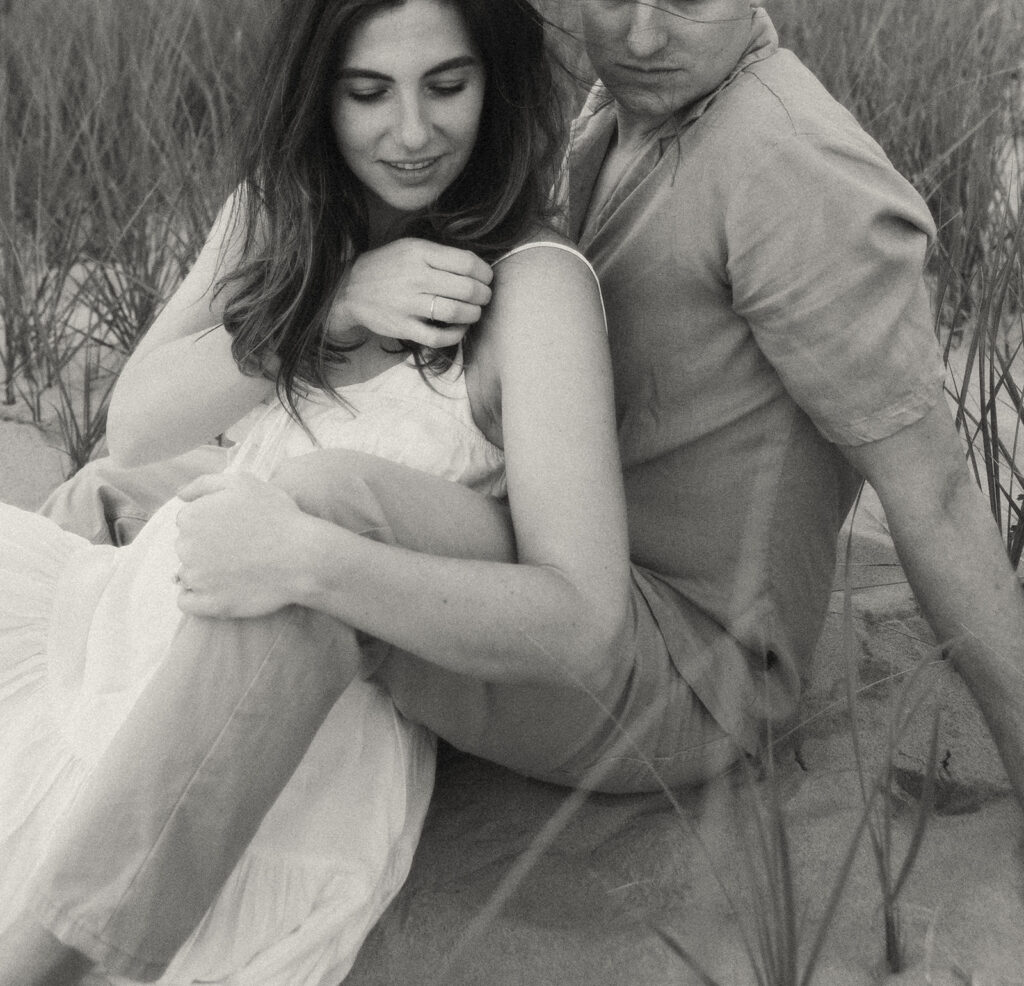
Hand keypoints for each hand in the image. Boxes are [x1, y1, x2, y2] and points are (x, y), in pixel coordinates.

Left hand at [173, 473, 312, 617]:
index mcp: (191, 518)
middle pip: (186, 548)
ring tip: (237, 569)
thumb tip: (180, 495)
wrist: (303, 556)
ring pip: (187, 574)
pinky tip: (219, 590)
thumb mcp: (243, 483)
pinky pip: (187, 603)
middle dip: (206, 548)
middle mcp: (186, 548)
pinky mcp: (210, 604)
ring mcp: (197, 579)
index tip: (235, 529)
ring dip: (204, 572)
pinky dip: (197, 598)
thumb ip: (205, 484)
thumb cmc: (277, 516)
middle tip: (239, 549)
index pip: (188, 522)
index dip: (211, 523)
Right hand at [329, 238, 492, 348]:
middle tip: (484, 297)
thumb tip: (478, 267)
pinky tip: (460, 328)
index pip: (467, 262)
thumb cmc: (388, 266)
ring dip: (473, 314)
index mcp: (419, 253)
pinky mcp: (403, 327)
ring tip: (474, 312)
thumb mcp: (410, 248)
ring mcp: (408, 304)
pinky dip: (456, 334)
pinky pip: (438, 337)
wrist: (350, 288)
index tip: (487, 278)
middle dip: (484, 295)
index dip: (485, 273)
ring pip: (456, 312)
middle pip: (466, 289)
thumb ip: (440, 255)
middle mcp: (415, 277)